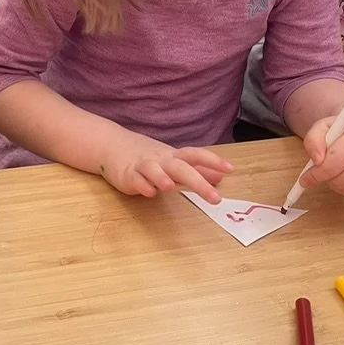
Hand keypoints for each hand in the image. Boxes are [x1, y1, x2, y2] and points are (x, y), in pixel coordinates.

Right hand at [99, 130, 232, 203]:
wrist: (113, 146)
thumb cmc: (149, 156)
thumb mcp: (174, 161)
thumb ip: (197, 170)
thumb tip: (220, 177)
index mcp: (174, 157)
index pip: (196, 155)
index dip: (213, 161)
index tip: (231, 169)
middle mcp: (161, 160)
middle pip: (180, 167)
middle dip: (198, 181)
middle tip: (215, 199)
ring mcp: (144, 166)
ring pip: (154, 170)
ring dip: (163, 178)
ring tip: (172, 187)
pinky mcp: (128, 175)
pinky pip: (136, 180)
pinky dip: (143, 185)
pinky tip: (149, 192)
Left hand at [300, 106, 343, 200]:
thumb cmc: (343, 131)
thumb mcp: (323, 127)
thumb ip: (313, 139)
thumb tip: (317, 160)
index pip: (332, 165)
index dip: (315, 174)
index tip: (305, 179)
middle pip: (340, 181)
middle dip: (326, 179)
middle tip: (324, 171)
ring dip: (337, 185)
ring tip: (338, 170)